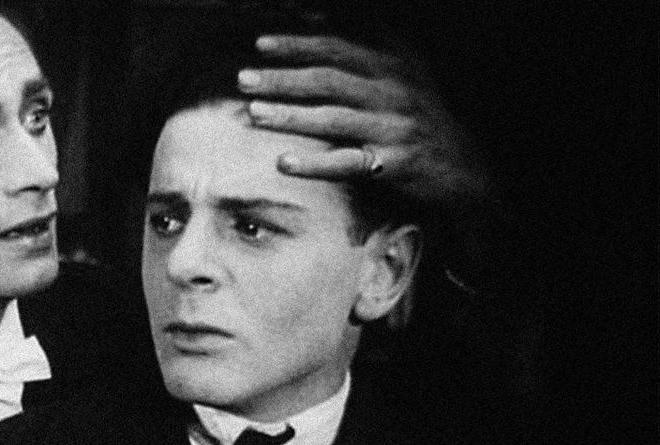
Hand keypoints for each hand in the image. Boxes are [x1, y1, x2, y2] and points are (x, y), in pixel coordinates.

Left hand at [239, 34, 496, 213]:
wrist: (463, 167)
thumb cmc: (418, 116)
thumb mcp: (401, 71)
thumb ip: (363, 46)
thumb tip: (314, 16)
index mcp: (391, 64)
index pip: (338, 47)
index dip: (299, 44)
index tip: (261, 44)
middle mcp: (393, 91)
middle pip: (329, 79)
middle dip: (283, 78)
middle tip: (244, 80)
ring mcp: (393, 127)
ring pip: (334, 118)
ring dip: (290, 115)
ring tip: (254, 112)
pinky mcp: (393, 163)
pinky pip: (347, 162)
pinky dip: (314, 164)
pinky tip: (284, 163)